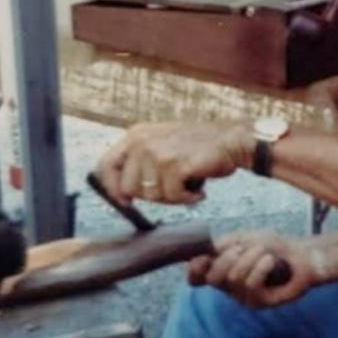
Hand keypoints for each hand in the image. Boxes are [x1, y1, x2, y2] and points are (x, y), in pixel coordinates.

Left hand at [95, 121, 250, 204]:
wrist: (232, 139)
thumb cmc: (200, 146)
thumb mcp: (162, 144)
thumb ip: (141, 162)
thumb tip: (123, 193)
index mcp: (135, 135)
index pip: (105, 166)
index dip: (112, 188)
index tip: (124, 201)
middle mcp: (142, 142)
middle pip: (129, 188)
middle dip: (152, 196)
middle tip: (173, 190)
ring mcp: (157, 153)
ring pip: (152, 196)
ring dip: (173, 198)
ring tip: (188, 186)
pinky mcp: (174, 165)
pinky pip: (173, 196)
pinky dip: (187, 199)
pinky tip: (198, 190)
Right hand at [187, 231, 319, 306]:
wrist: (301, 254)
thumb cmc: (272, 246)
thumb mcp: (243, 238)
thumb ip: (222, 246)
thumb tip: (203, 254)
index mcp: (221, 270)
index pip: (196, 278)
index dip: (194, 270)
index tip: (203, 258)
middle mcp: (229, 287)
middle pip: (212, 279)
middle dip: (226, 259)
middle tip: (241, 249)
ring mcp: (243, 297)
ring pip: (234, 278)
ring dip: (249, 258)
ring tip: (263, 252)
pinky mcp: (260, 303)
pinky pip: (252, 285)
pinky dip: (260, 267)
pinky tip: (270, 261)